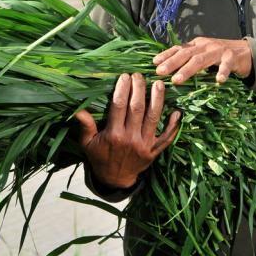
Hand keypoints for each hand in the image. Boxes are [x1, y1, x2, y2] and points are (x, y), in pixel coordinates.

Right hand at [75, 73, 181, 189]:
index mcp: (113, 134)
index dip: (122, 89)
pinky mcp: (154, 152)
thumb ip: (85, 126)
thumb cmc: (100, 157)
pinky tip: (177, 112)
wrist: (114, 180)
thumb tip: (78, 110)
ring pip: (153, 118)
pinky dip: (173, 126)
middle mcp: (130, 139)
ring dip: (157, 99)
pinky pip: (167, 138)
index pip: (119, 106)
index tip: (124, 76)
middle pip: (137, 108)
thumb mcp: (87, 144)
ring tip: (159, 84)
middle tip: (139, 75)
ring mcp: (144, 145)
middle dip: (139, 89)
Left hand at [153, 37, 252, 84]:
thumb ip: (190, 59)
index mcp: (196, 44)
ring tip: (177, 79)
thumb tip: (169, 71)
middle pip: (186, 53)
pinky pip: (226, 65)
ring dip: (188, 69)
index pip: (179, 48)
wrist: (245, 51)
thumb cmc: (220, 56)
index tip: (154, 63)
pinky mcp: (232, 57)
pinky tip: (219, 80)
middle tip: (159, 72)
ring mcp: (218, 50)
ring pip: (201, 59)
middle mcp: (205, 45)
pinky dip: (223, 72)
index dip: (166, 54)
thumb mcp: (203, 54)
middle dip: (172, 62)